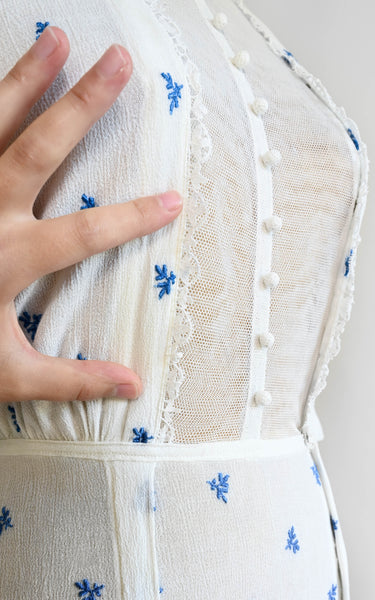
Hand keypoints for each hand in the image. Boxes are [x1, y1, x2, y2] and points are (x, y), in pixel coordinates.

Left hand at [0, 26, 182, 403]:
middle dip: (82, 105)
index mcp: (8, 260)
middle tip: (117, 61)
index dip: (133, 217)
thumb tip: (134, 386)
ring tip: (53, 38)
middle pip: (39, 151)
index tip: (174, 199)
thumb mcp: (10, 375)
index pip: (85, 233)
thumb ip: (73, 378)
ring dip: (24, 79)